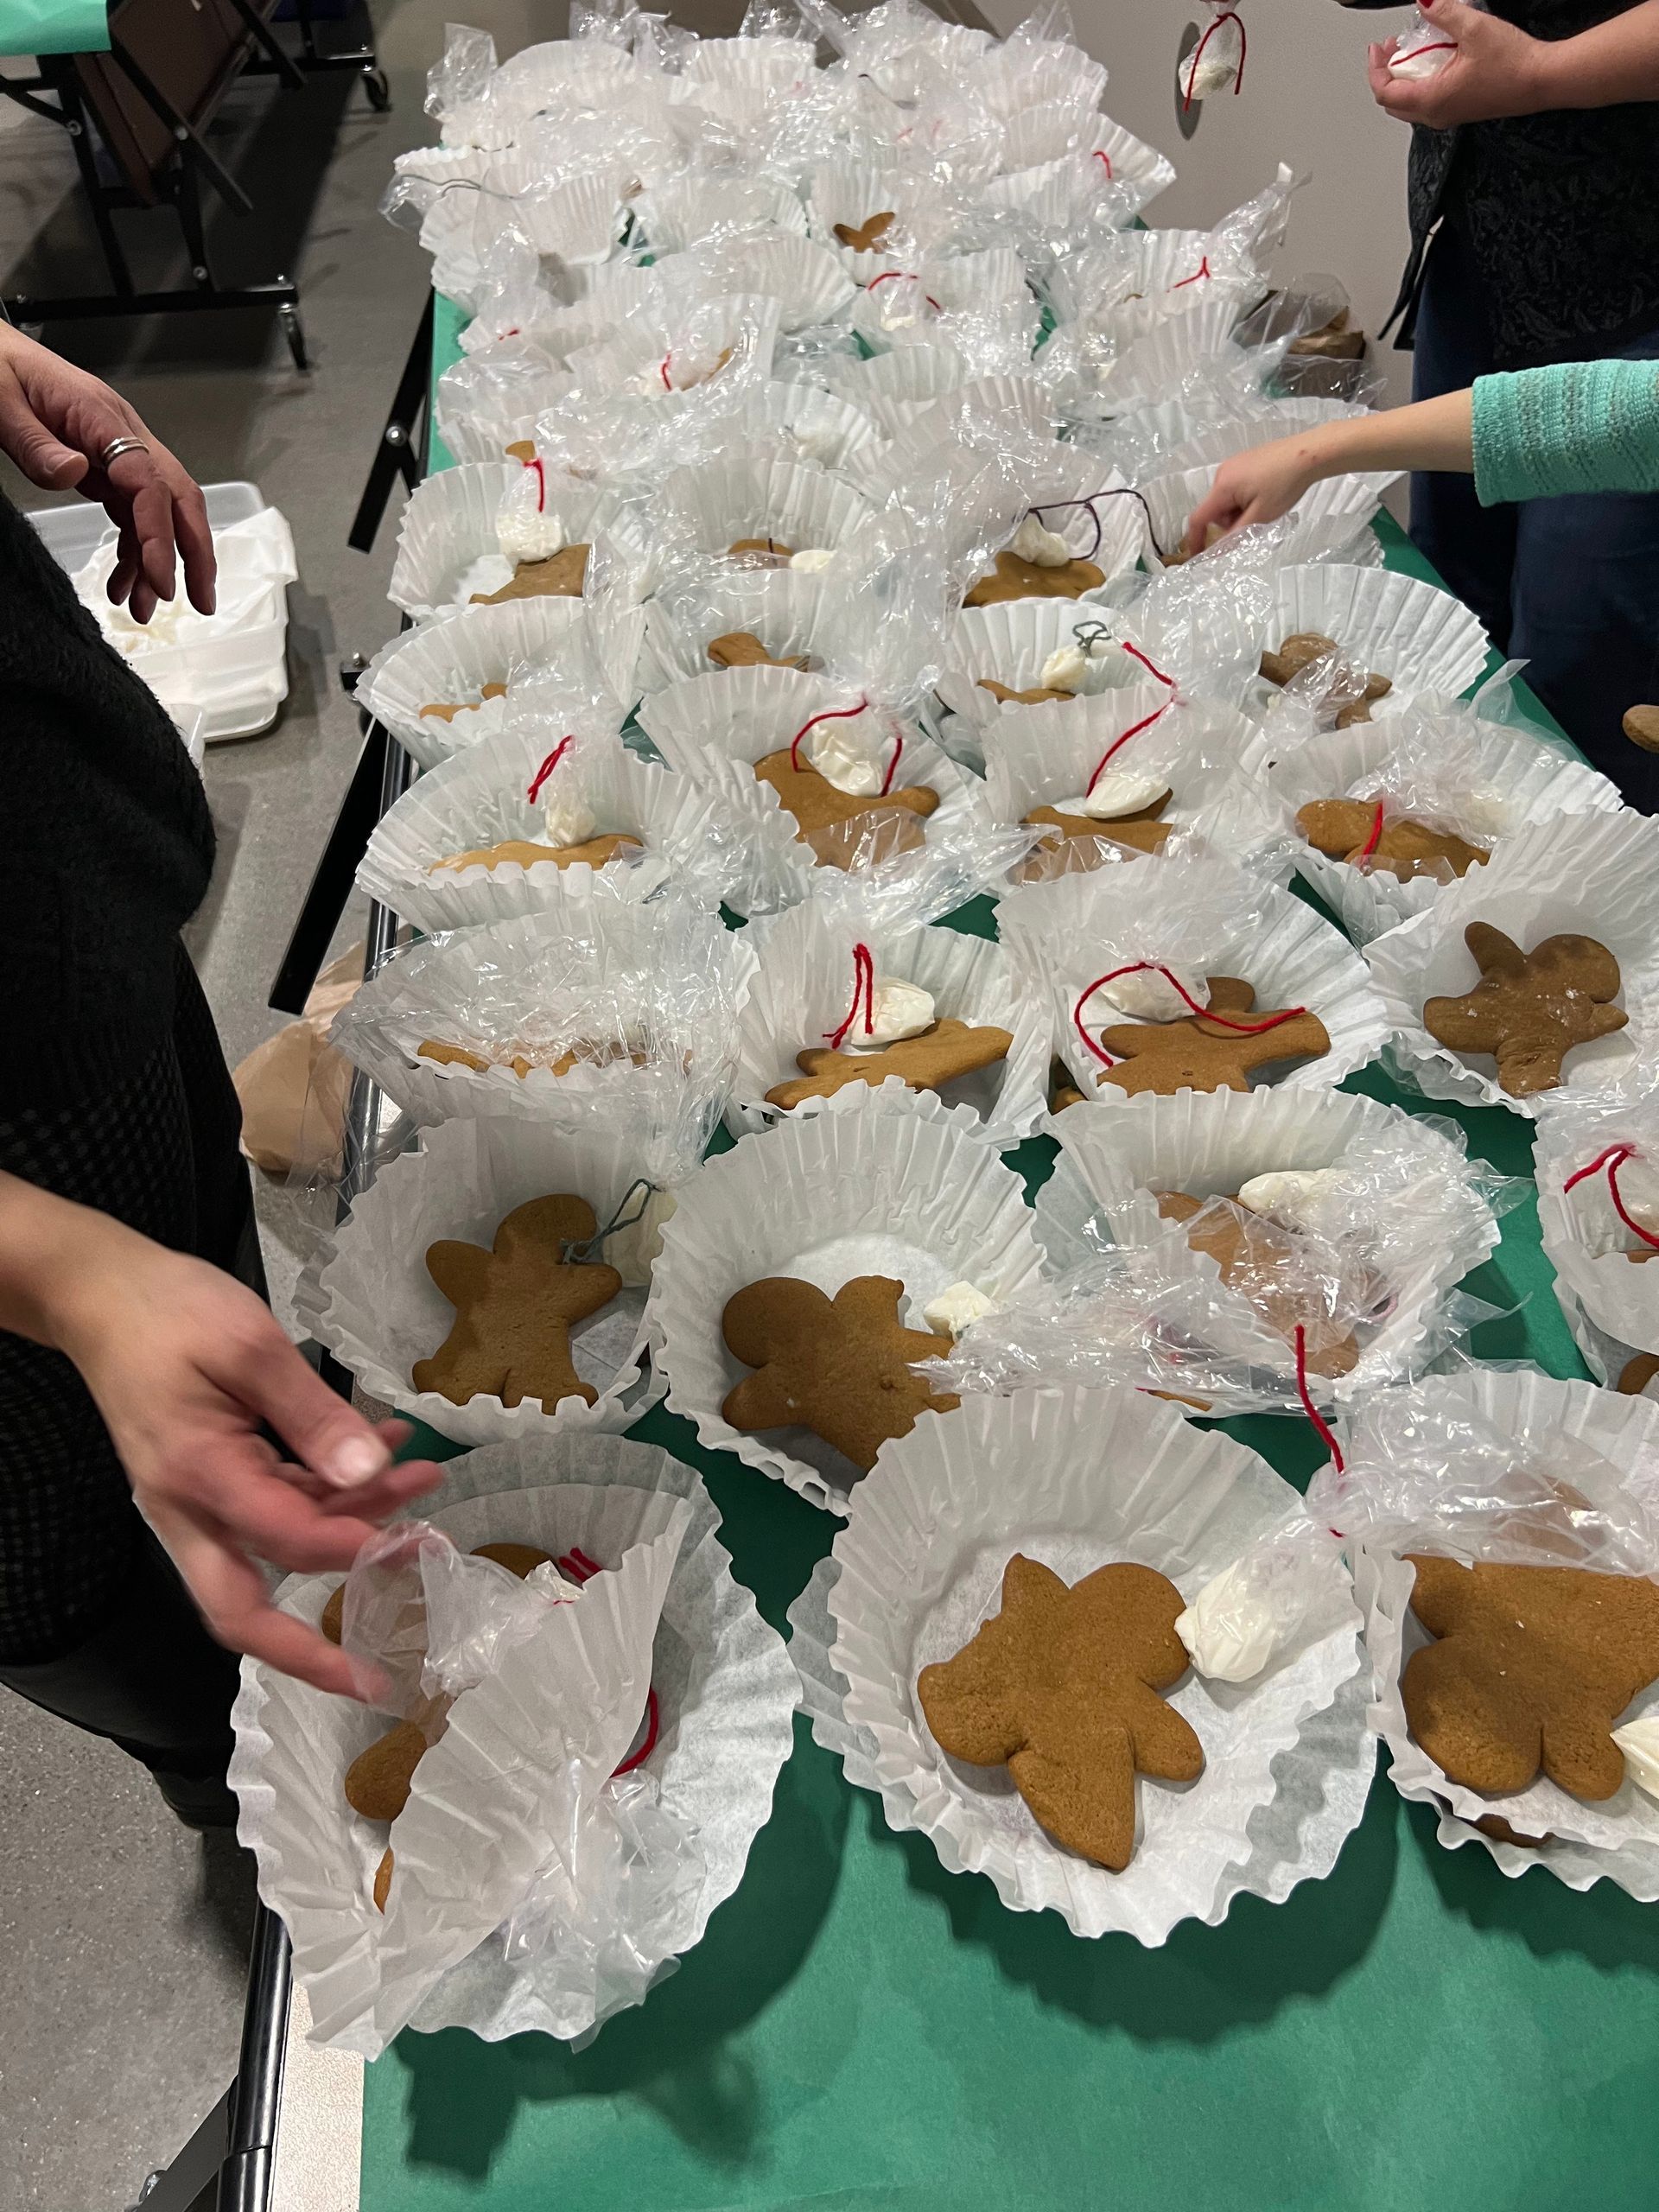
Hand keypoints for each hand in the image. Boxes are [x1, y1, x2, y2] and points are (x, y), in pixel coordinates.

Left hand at [0, 325, 214, 623]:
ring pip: (160, 512)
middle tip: (201, 602)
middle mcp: (122, 435)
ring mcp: (118, 452)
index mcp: (101, 417)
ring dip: (160, 563)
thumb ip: (36, 444)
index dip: (161, 535)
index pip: (149, 483)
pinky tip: (121, 581)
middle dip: (196, 553)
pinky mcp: (107, 467)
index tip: (163, 581)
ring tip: (143, 609)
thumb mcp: (2, 404)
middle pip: (180, 497)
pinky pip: (132, 514)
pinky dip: (133, 552)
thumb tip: (73, 473)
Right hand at [49, 1222, 441, 1699]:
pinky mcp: (209, 1479)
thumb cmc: (168, 1312)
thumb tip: (369, 1471)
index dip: (351, 1550)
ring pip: (274, 1550)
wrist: (100, 1293)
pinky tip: (384, 1449)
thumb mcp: (250, 1347)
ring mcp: (196, 1500)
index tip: (410, 1541)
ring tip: (425, 1483)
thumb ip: (313, 1414)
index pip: (284, 1541)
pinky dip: (329, 1491)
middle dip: (312, 1647)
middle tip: (382, 1656)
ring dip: (349, 1530)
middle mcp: (189, 1509)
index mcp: (198, 1478)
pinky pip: (273, 1506)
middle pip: (242, 1613)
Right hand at [1184, 436, 1319, 551]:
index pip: (1198, 518)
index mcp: (1223, 486)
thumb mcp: (1261, 516)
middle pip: (1215, 510)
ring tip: (1265, 507)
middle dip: (1229, 523)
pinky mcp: (1244, 461)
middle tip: (1256, 522)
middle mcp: (1222, 474)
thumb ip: (1236, 535)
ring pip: (1227, 500)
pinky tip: (1265, 495)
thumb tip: (1216, 551)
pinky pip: (1235, 488)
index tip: (1197, 557)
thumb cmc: (1285, 484)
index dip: (1195, 540)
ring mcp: (1233, 465)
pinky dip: (1245, 499)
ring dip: (1239, 511)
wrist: (1310, 453)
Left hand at [1367, 0, 1549, 125]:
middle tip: (1392, 48)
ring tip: (1412, 51)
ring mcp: (1449, 115)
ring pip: (1410, 104)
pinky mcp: (1461, 110)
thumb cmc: (1514, 63)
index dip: (1374, 69)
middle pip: (1393, 102)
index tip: (1377, 47)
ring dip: (1404, 78)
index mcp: (1432, 99)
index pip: (1384, 92)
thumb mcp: (1474, 28)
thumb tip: (1425, 0)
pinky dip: (1421, 83)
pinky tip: (1434, 60)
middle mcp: (1436, 114)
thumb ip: (1443, 13)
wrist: (1542, 79)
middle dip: (1386, 73)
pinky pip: (1428, 102)